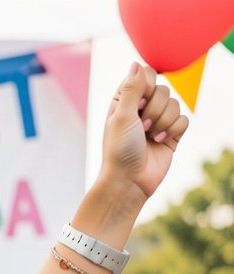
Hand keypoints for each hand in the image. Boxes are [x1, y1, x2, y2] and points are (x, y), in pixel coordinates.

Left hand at [100, 65, 187, 200]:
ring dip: (163, 122)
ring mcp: (158, 121)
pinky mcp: (171, 133)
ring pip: (175, 103)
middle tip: (142, 127)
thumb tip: (136, 63)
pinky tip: (159, 142)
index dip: (147, 85)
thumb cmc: (119, 150)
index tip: (139, 102)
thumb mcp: (122, 116)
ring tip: (149, 137)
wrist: (129, 181)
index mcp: (125, 101)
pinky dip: (173, 130)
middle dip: (154, 109)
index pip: (146, 74)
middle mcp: (142, 108)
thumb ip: (132, 88)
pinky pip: (184, 119)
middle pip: (164, 89)